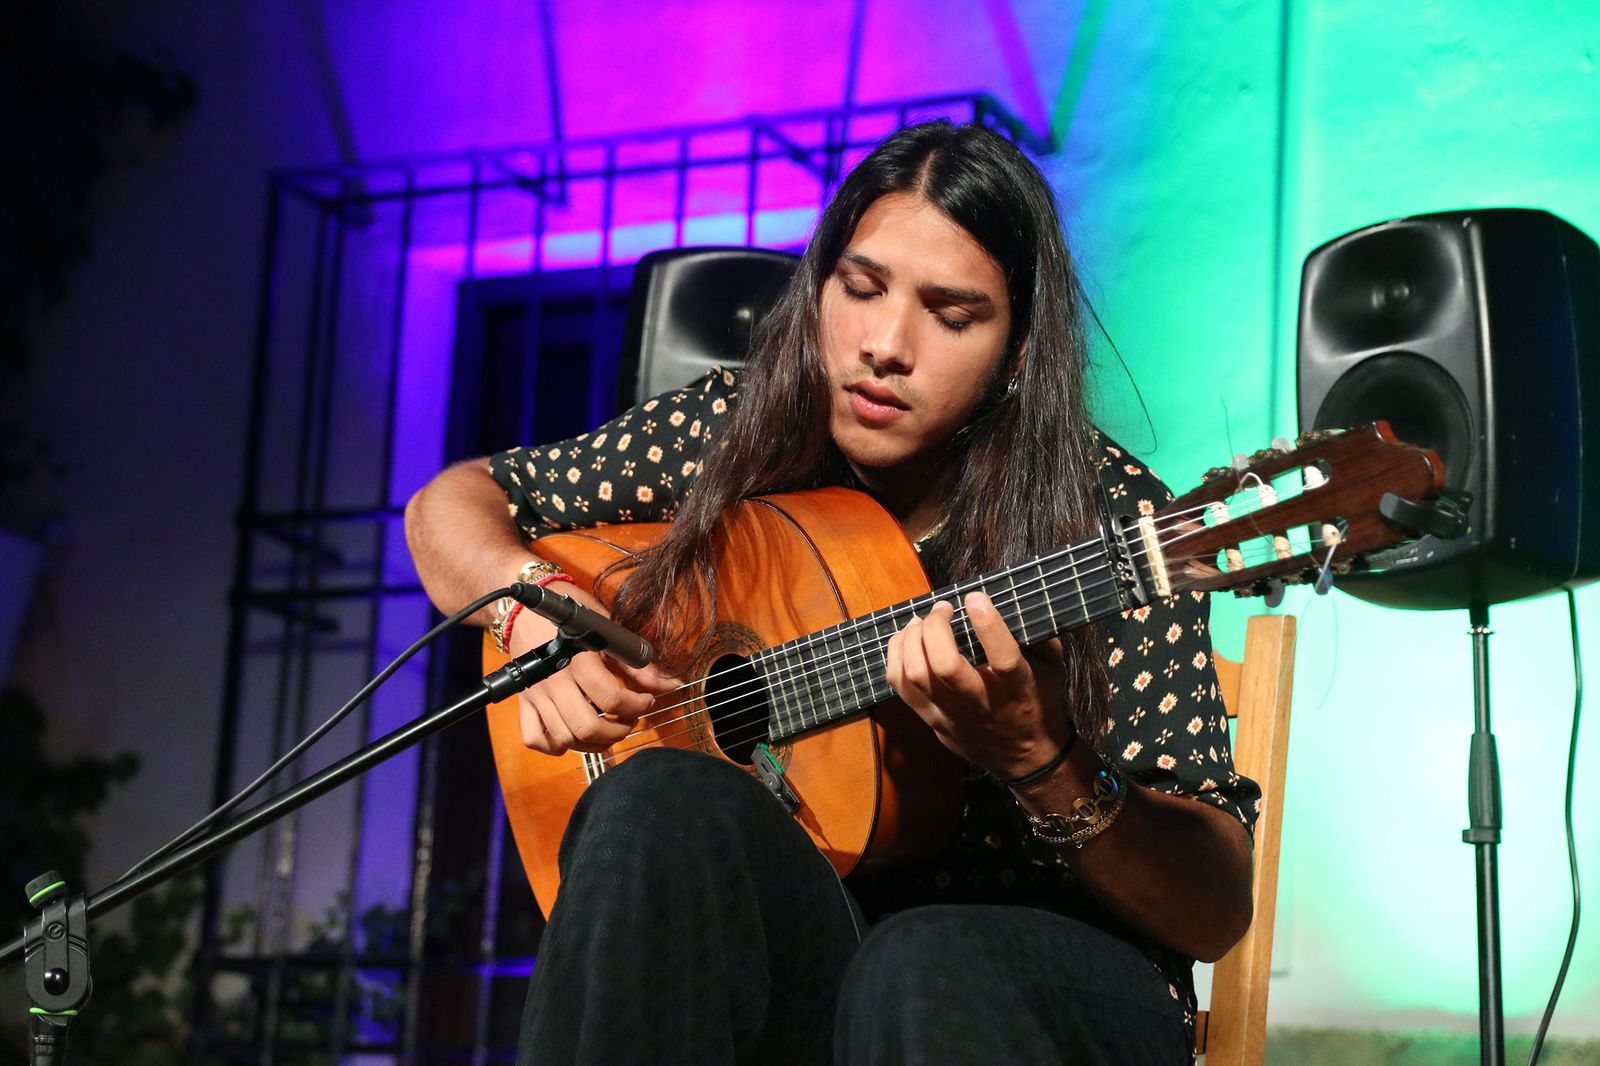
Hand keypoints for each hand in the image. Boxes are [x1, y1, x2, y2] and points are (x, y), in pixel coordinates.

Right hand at [508, 582, 679, 754]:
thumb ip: (637, 662)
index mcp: (578, 660)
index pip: (612, 699)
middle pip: (587, 728)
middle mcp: (554, 682)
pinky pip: (535, 739)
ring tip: (607, 729)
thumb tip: (670, 684)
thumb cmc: (573, 613)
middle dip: (618, 731)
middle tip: (629, 719)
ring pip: (564, 739)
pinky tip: (573, 734)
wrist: (527, 608)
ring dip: (593, 743)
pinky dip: (556, 746)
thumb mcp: (608, 630)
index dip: (638, 706)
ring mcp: (536, 695)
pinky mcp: (524, 702)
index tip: (647, 701)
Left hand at [884, 591, 1072, 777]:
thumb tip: (1016, 601)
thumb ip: (1038, 636)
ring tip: (921, 621)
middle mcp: (981, 704)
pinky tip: (907, 640)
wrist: (1026, 758)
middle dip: (936, 628)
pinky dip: (896, 656)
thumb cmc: (1039, 703)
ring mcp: (951, 715)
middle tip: (943, 608)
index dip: (988, 625)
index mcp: (1017, 689)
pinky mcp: (931, 720)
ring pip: (916, 675)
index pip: (1003, 658)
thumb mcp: (1052, 669)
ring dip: (911, 639)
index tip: (975, 597)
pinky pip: (900, 687)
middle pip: (946, 667)